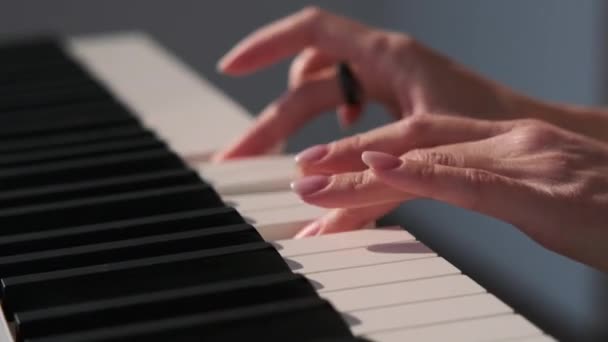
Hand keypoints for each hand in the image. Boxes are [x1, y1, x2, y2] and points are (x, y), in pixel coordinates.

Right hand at [214, 7, 530, 159]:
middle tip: (237, 158)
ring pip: (321, 102)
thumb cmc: (488, 128)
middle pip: (306, 87)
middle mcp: (380, 66)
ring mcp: (384, 86)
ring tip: (270, 161)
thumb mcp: (420, 152)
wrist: (527, 136)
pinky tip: (328, 149)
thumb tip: (320, 215)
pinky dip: (326, 129)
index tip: (230, 68)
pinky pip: (343, 111)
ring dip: (292, 130)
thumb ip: (368, 185)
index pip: (310, 33)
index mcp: (386, 57)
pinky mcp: (390, 105)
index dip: (266, 46)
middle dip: (268, 122)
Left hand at [292, 116, 607, 271]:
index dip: (369, 150)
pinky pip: (474, 180)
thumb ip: (496, 189)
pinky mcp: (548, 193)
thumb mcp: (542, 196)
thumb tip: (450, 194)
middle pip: (415, 142)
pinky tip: (382, 169)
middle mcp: (514, 141)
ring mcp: (530, 162)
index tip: (326, 167)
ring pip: (430, 158)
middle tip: (302, 173)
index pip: (424, 141)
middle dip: (352, 156)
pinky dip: (424, 174)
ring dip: (365, 170)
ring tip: (315, 181)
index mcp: (511, 141)